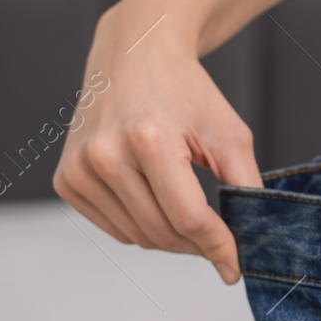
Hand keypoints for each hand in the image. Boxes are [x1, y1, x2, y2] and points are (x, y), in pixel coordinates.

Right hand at [53, 0, 261, 283]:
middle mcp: (105, 154)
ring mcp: (79, 168)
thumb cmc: (186, 92)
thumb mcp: (229, 133)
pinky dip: (141, 227)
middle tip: (219, 238)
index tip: (236, 266)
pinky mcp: (66, 179)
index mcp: (148, 138)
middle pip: (162, 232)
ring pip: (138, 237)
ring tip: (189, 212)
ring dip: (171, 239)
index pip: (188, 218)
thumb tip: (254, 242)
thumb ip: (245, 187)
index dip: (218, 247)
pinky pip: (114, 229)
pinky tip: (156, 200)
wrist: (135, 55)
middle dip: (197, 245)